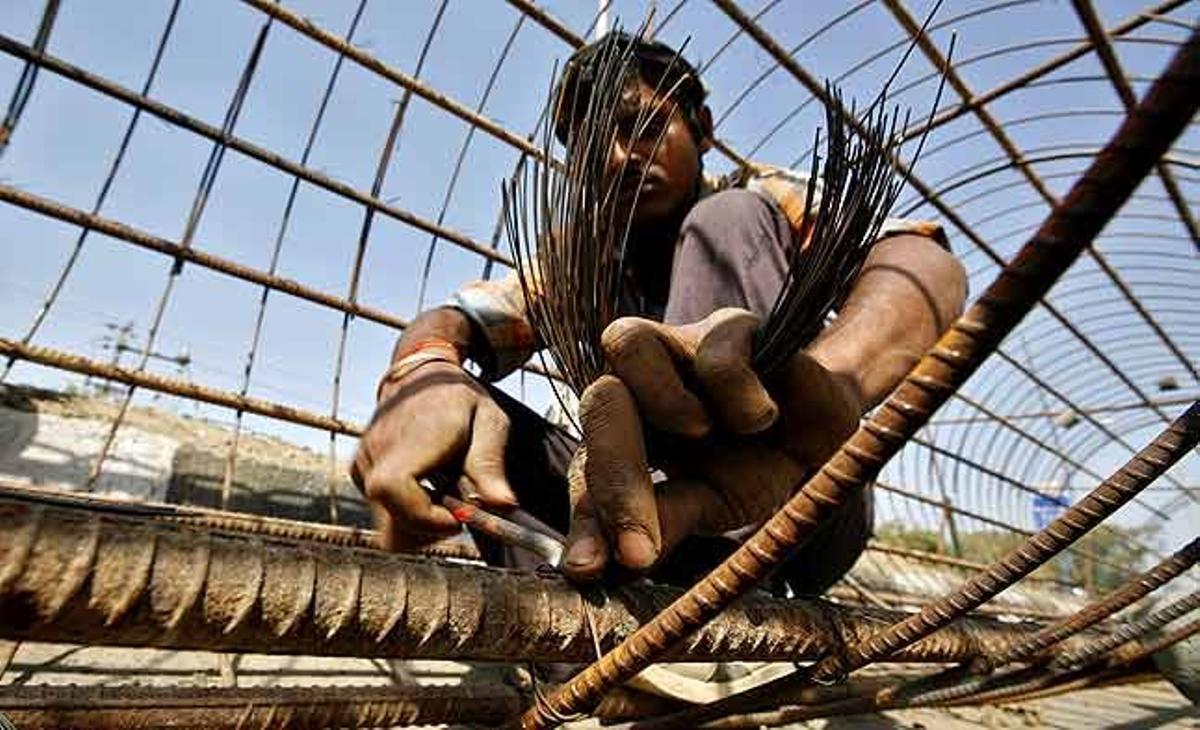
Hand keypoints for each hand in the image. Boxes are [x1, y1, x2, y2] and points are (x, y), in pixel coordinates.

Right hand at [351, 362, 516, 550]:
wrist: (423, 376)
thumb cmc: (458, 398)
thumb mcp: (488, 422)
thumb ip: (490, 465)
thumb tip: (503, 505)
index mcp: (404, 440)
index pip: (394, 492)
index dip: (428, 517)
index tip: (460, 515)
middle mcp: (374, 456)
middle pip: (391, 525)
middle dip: (431, 528)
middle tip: (459, 508)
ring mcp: (363, 467)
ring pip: (388, 526)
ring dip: (422, 523)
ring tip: (445, 493)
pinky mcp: (361, 475)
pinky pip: (384, 513)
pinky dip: (410, 513)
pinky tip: (429, 489)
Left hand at [562, 308, 861, 579]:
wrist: (828, 439)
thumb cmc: (753, 470)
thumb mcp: (708, 506)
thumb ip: (662, 522)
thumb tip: (612, 567)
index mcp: (624, 434)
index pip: (586, 472)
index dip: (585, 522)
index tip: (590, 571)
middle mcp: (639, 384)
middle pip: (597, 404)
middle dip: (616, 480)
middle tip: (641, 548)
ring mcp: (680, 347)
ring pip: (627, 341)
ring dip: (662, 399)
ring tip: (703, 433)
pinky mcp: (730, 328)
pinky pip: (714, 352)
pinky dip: (736, 394)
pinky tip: (762, 417)